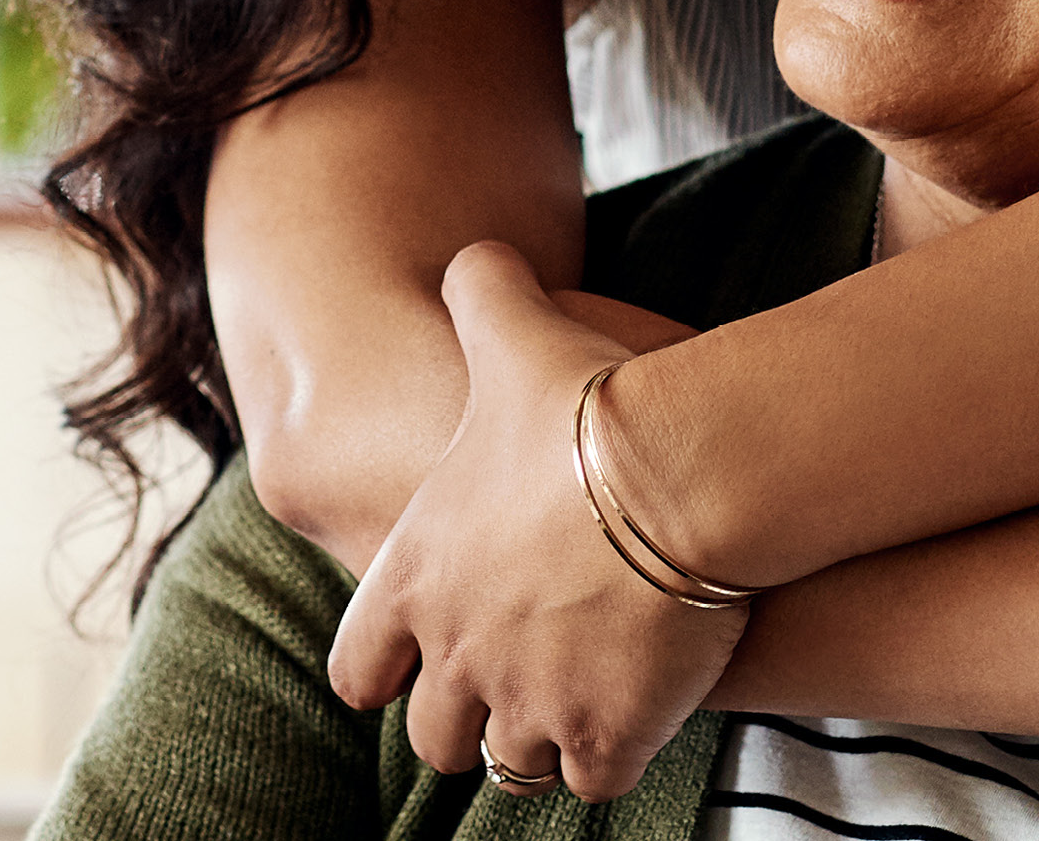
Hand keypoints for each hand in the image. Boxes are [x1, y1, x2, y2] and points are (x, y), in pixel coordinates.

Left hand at [324, 243, 734, 801]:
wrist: (681, 471)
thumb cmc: (591, 401)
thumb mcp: (517, 331)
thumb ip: (482, 295)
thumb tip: (477, 256)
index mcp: (413, 581)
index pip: (357, 668)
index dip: (381, 674)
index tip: (403, 676)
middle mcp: (454, 655)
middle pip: (435, 737)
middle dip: (466, 722)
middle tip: (508, 696)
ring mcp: (529, 703)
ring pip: (512, 768)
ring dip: (540, 743)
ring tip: (575, 714)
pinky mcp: (607, 734)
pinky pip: (594, 783)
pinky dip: (611, 761)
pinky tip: (634, 729)